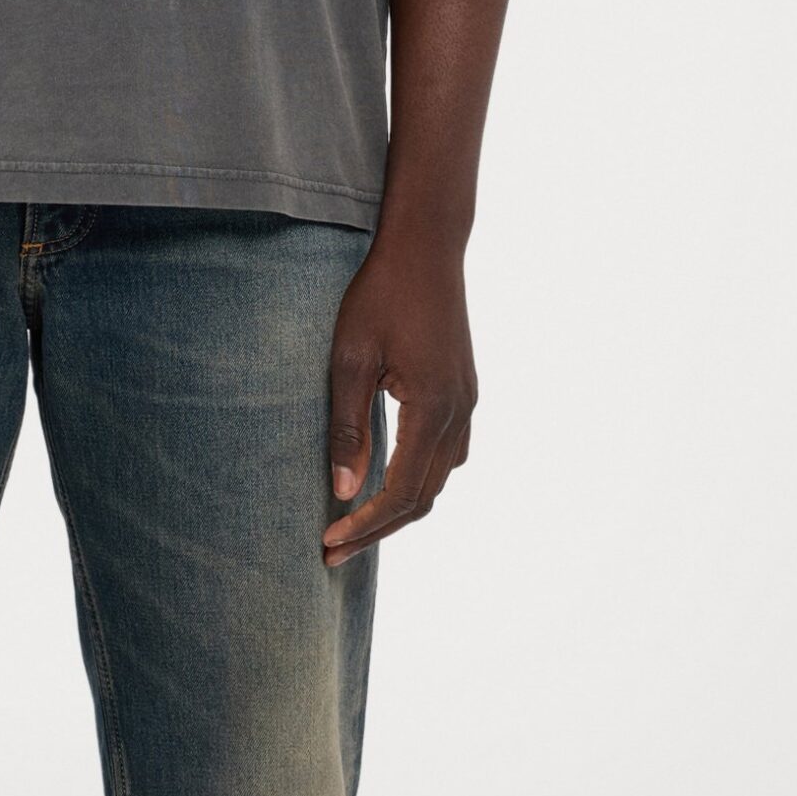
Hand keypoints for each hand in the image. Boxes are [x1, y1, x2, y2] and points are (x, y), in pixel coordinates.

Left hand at [322, 235, 475, 565]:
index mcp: (432, 411)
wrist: (425, 247)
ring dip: (400, 507)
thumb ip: (349, 427)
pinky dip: (419, 478)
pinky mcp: (464, 390)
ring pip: (439, 479)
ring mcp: (467, 403)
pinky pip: (447, 454)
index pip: (401, 494)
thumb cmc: (381, 294)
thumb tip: (345, 492)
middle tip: (333, 548)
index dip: (365, 525)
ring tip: (357, 522)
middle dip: (378, 527)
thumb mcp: (351, 358)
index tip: (329, 542)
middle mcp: (459, 415)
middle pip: (424, 497)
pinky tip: (389, 476)